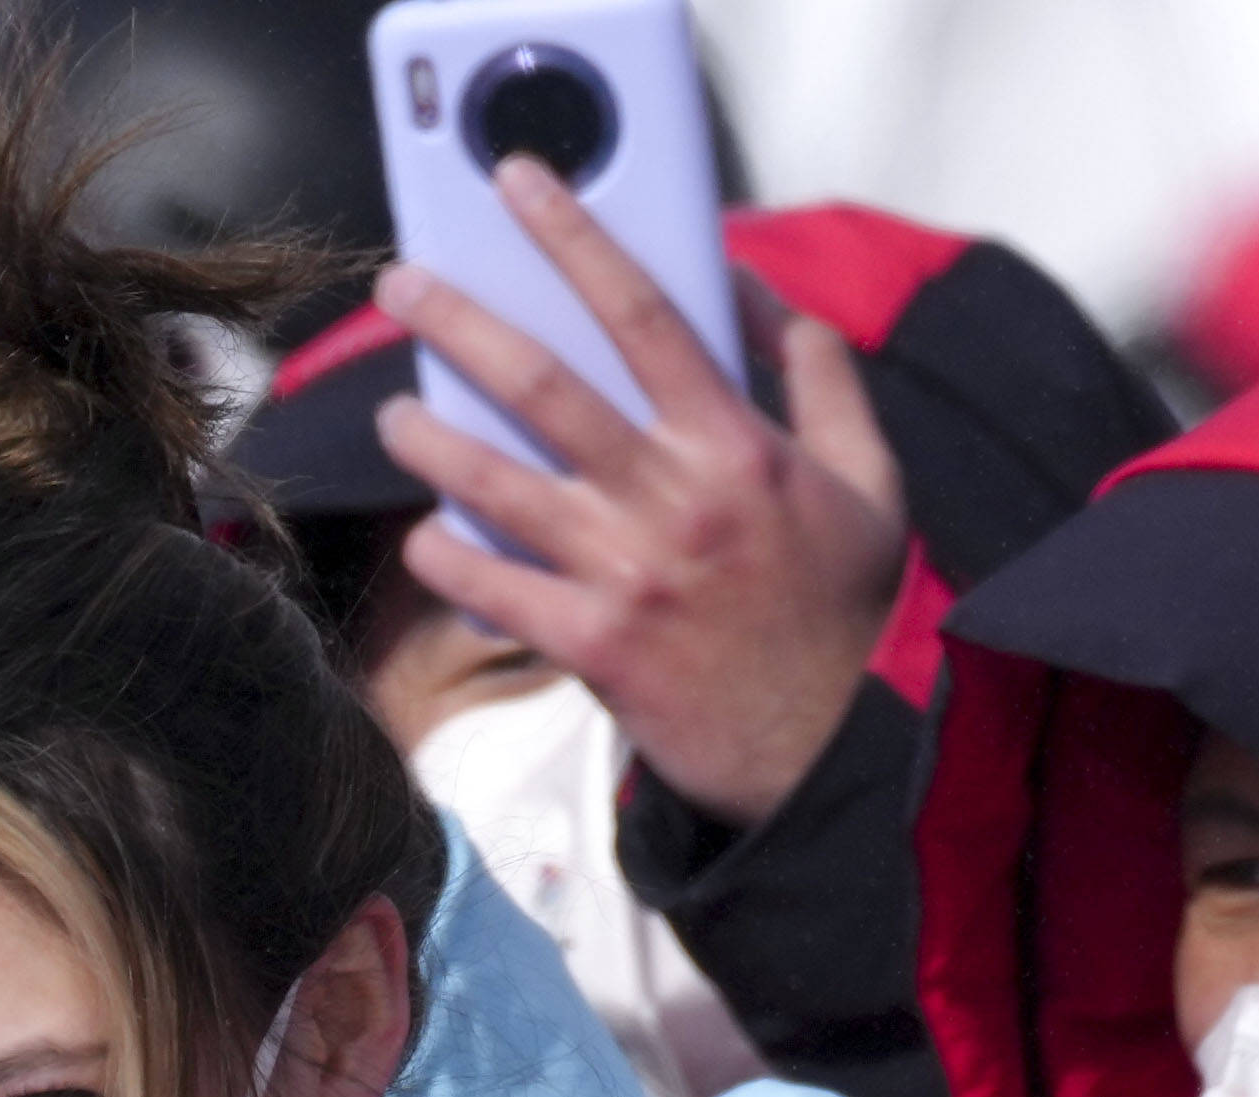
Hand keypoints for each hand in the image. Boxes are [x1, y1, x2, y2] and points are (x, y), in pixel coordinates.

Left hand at [369, 155, 907, 828]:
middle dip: (464, 326)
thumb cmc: (845, 608)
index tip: (522, 192)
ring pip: (503, 486)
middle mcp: (673, 498)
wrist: (836, 743)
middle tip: (402, 286)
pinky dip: (453, 560)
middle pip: (548, 386)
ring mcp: (627, 572)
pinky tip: (423, 536)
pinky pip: (498, 591)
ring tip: (391, 416)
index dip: (578, 242)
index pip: (647, 315)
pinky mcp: (594, 645)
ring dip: (433, 444)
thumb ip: (816, 379)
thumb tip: (754, 299)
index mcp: (738, 445)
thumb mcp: (867, 477)